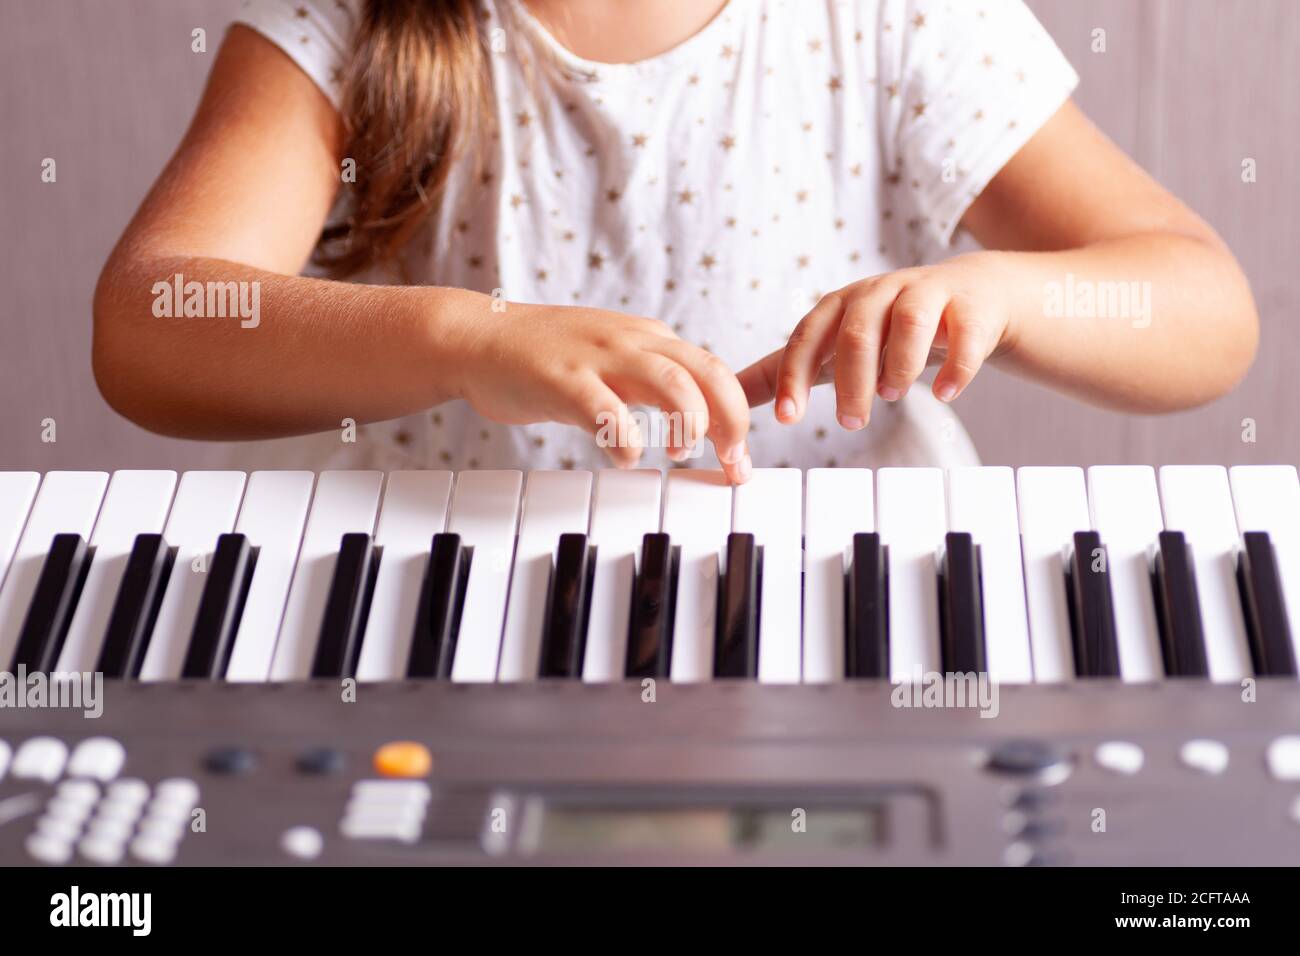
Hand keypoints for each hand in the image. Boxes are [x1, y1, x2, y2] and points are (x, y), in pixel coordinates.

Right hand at [456, 302, 752, 482]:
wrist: (476, 336)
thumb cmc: (543, 357)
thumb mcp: (611, 357)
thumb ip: (651, 378)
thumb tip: (696, 415)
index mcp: (649, 338)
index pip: (714, 371)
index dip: (738, 415)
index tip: (740, 458)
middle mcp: (632, 341)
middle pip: (708, 374)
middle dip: (731, 422)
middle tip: (732, 462)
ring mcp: (598, 357)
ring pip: (672, 385)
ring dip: (688, 426)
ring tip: (679, 454)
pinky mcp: (563, 379)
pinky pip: (609, 411)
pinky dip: (627, 441)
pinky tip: (625, 457)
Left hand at [737, 254, 1015, 428]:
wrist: (971, 296)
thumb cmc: (889, 327)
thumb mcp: (834, 345)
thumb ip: (783, 371)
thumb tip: (727, 396)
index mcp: (841, 305)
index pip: (808, 336)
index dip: (794, 376)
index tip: (786, 419)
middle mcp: (880, 293)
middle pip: (856, 331)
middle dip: (849, 381)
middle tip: (849, 422)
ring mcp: (928, 295)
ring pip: (908, 322)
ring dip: (897, 365)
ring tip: (892, 397)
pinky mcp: (971, 308)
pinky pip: (965, 333)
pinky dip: (956, 366)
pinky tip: (947, 394)